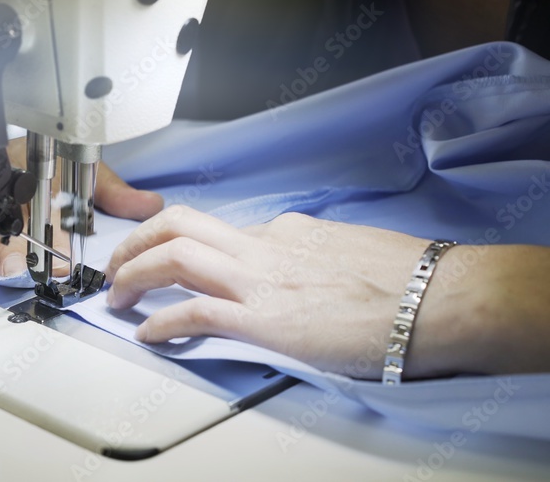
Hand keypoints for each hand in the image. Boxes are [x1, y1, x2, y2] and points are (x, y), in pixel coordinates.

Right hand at [0, 138, 164, 276]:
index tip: (59, 263)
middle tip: (13, 270)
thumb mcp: (77, 168)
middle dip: (10, 242)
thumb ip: (110, 192)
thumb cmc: (38, 152)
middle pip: (7, 210)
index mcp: (40, 170)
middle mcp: (5, 174)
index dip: (54, 235)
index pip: (50, 206)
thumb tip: (152, 206)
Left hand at [105, 206, 549, 378]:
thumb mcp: (347, 250)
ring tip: (117, 293)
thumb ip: (311, 252)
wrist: (438, 298)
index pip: (219, 228)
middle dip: (137, 238)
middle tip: (119, 262)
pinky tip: (148, 333)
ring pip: (174, 254)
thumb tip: (296, 260)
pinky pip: (193, 310)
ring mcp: (261, 278)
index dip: (181, 241)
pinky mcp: (264, 317)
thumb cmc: (407, 279)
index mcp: (287, 231)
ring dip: (135, 271)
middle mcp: (265, 245)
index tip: (167, 256)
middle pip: (179, 222)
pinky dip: (161, 319)